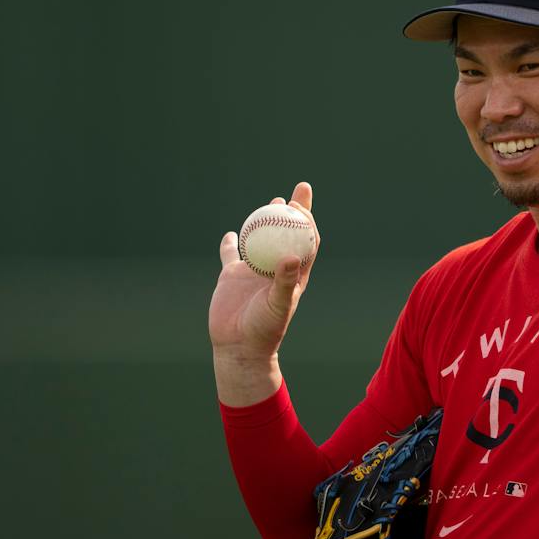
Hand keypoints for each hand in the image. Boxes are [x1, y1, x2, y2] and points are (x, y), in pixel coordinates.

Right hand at [208, 181, 320, 364]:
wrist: (238, 346)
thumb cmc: (264, 330)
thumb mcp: (278, 306)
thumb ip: (285, 282)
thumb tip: (293, 256)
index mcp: (293, 275)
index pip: (306, 241)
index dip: (308, 221)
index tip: (302, 205)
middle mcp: (274, 269)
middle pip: (288, 233)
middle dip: (296, 212)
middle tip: (298, 191)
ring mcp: (253, 272)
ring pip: (262, 239)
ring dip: (268, 220)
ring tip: (273, 203)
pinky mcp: (232, 277)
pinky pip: (230, 255)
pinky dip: (231, 243)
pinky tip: (232, 234)